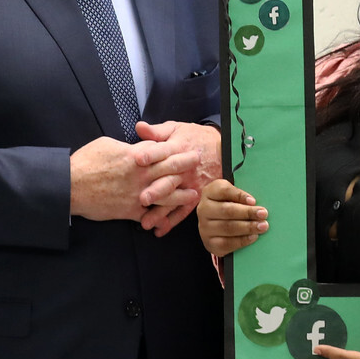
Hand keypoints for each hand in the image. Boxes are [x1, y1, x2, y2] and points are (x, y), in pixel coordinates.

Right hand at [69, 134, 198, 224]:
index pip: (162, 150)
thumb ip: (127, 147)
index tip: (187, 145)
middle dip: (186, 165)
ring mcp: (138, 194)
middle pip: (171, 169)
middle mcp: (141, 175)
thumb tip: (138, 147)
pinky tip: (169, 220)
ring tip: (193, 194)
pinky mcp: (131, 211)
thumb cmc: (85, 162)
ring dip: (182, 194)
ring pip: (167, 194)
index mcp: (135, 156)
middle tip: (199, 161)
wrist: (71, 186)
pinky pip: (150, 215)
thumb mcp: (107, 144)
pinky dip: (160, 218)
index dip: (176, 147)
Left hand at [133, 121, 221, 235]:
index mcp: (177, 149)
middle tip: (142, 199)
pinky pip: (184, 211)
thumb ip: (157, 132)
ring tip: (145, 222)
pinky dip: (172, 222)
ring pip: (175, 199)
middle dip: (157, 190)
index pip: (162, 151)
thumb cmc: (194, 138)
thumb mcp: (176, 129)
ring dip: (161, 212)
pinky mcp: (196, 196)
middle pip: (170, 179)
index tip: (137, 159)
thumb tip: (138, 127)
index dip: (150, 154)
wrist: (222, 148)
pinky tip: (160, 230)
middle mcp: (184, 169)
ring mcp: (191, 185)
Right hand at [196, 178, 267, 255]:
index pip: (223, 191)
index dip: (239, 195)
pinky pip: (226, 243)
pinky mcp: (210, 243)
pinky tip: (253, 237)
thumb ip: (242, 196)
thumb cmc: (229, 205)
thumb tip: (257, 203)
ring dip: (248, 227)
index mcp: (209, 193)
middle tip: (263, 214)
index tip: (253, 201)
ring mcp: (205, 227)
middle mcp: (204, 209)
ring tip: (262, 226)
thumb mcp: (232, 196)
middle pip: (227, 210)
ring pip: (227, 227)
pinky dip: (242, 240)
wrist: (216, 225)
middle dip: (247, 212)